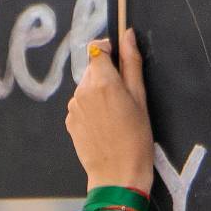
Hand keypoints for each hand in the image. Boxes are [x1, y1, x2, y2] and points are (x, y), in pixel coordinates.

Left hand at [66, 29, 152, 191]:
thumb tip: (128, 35)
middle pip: (92, 68)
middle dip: (107, 75)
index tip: (121, 62)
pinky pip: (81, 105)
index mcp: (102, 81)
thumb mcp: (140, 98)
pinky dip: (92, 109)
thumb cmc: (136, 139)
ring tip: (116, 116)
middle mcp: (83, 91)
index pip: (97, 48)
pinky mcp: (70, 121)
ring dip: (99, 93)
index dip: (110, 51)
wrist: (118, 175)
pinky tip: (105, 125)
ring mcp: (74, 106)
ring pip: (86, 87)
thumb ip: (132, 63)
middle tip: (125, 98)